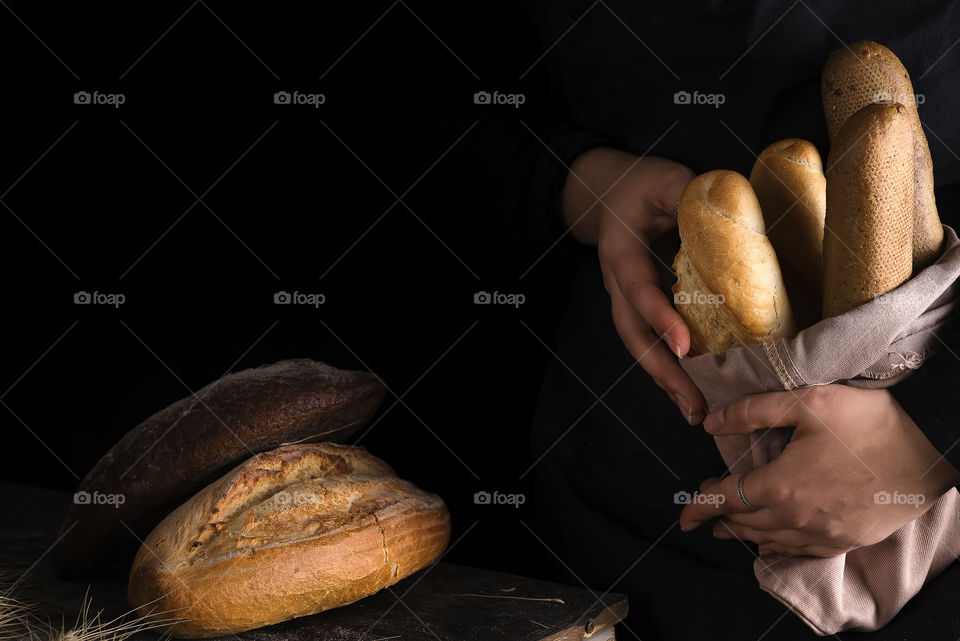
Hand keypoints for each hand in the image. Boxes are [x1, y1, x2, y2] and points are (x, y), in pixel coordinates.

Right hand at [562, 147, 703, 422]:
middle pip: (633, 335)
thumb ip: (690, 195)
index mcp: (620, 252)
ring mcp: (625, 300)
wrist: (609, 195)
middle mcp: (617, 284)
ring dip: (666, 382)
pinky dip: (671, 371)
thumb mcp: (665, 180)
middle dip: (662, 372)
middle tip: (693, 404)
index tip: (686, 347)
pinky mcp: (640, 309)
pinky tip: (694, 392)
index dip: (659, 318)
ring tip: (696, 411)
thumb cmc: (640, 187)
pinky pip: (652, 344)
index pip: (638, 289)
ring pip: (640, 347)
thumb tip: (734, 215)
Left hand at [679, 385, 959, 555]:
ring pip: (768, 539)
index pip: (726, 500)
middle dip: (719, 518)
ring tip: (727, 529)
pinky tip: (770, 545)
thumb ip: (755, 411)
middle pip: (744, 522)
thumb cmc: (870, 426)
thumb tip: (710, 422)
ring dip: (743, 533)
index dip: (700, 506)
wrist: (929, 463)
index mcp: (780, 484)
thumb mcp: (809, 402)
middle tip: (702, 514)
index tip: (683, 515)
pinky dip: (776, 547)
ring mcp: (821, 534)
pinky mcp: (844, 541)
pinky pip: (798, 551)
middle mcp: (795, 517)